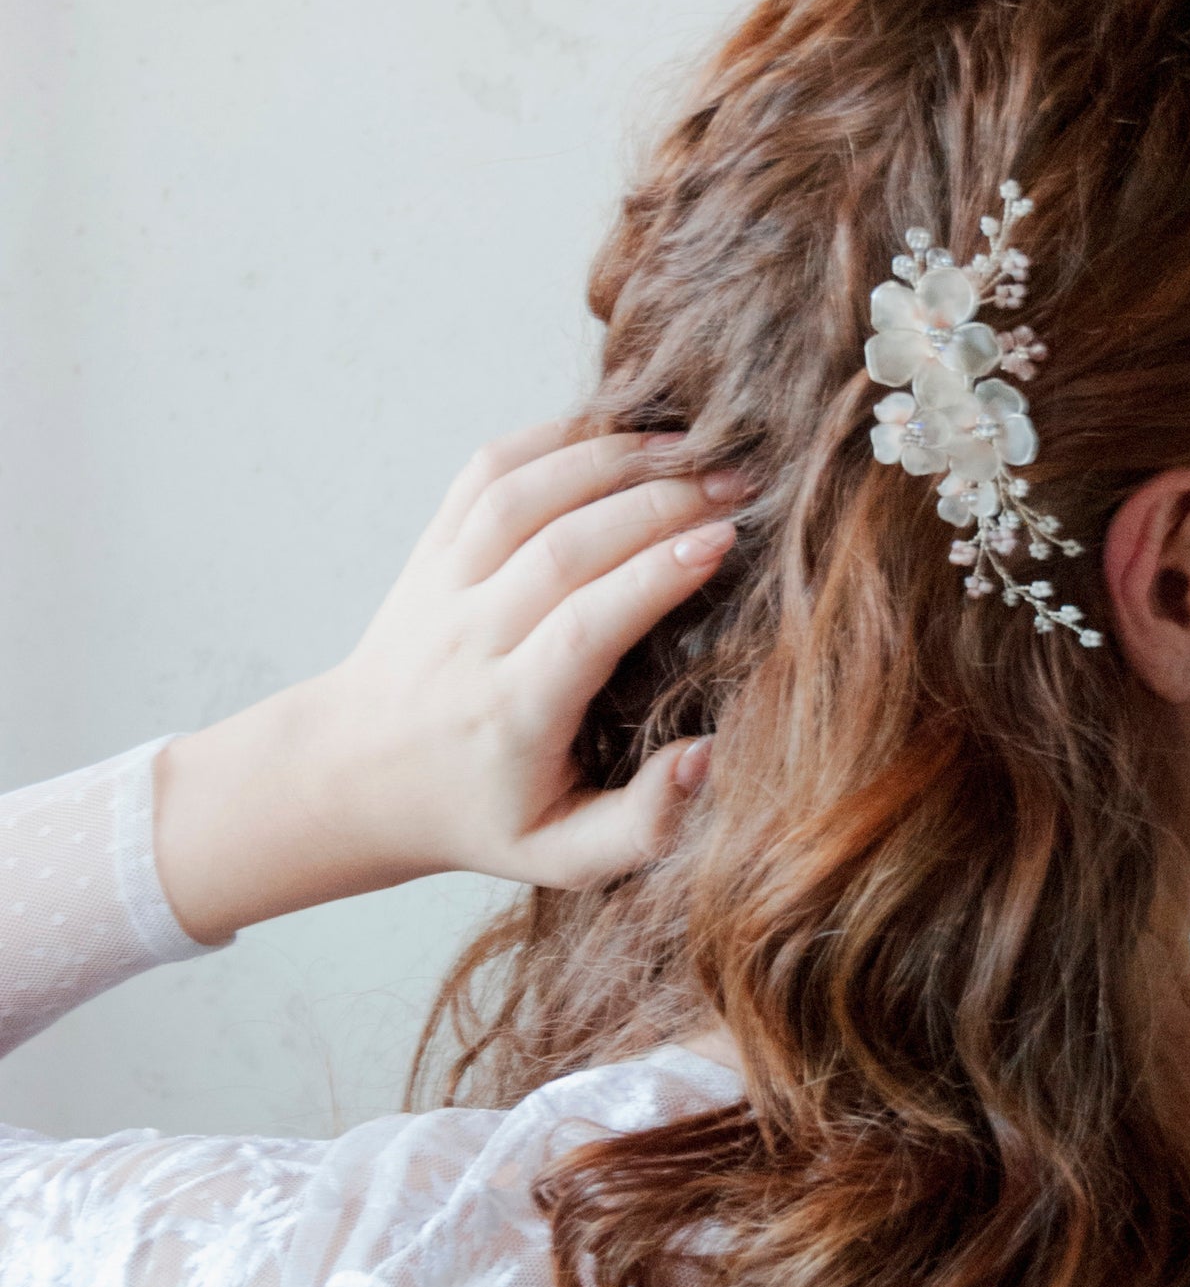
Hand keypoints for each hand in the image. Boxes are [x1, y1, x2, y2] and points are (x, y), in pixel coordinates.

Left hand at [154, 422, 745, 943]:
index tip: (723, 541)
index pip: (583, 626)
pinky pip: (485, 472)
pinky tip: (615, 430)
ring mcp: (443, 584)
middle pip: (564, 547)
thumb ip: (645, 823)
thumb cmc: (479, 815)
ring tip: (689, 448)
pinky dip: (550, 436)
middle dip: (658, 503)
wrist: (355, 778)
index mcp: (509, 715)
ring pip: (522, 495)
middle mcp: (469, 640)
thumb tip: (709, 756)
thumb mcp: (564, 855)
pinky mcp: (431, 548)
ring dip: (610, 458)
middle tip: (737, 485)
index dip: (655, 575)